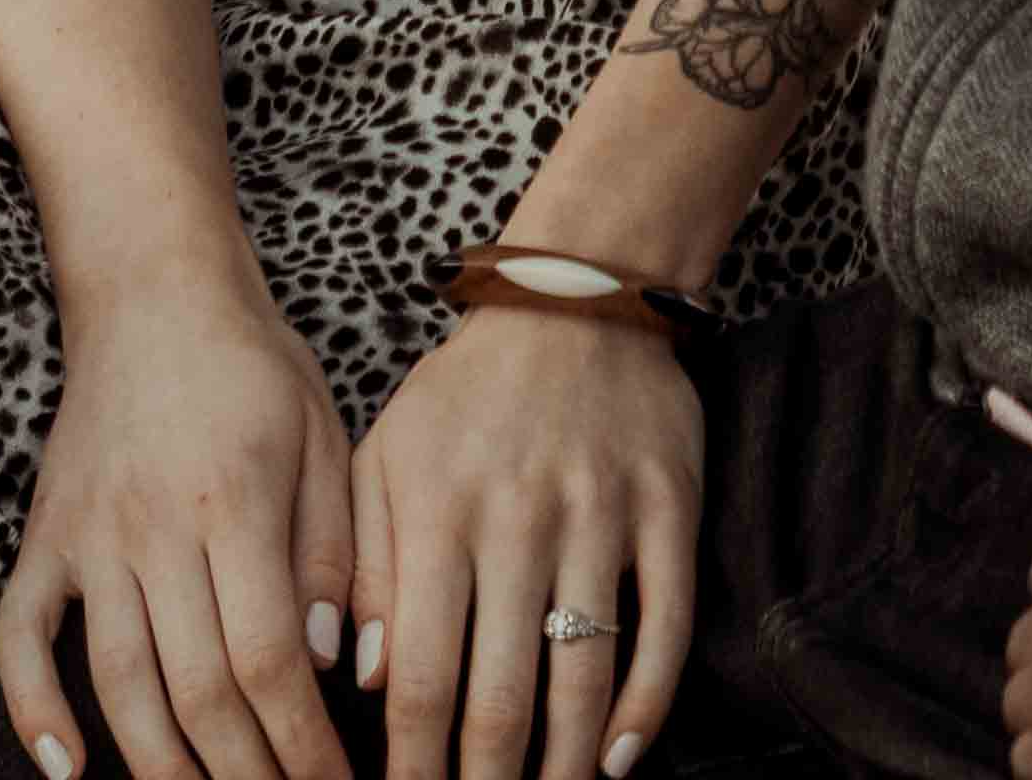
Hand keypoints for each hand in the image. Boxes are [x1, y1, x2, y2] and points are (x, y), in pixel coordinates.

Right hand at [0, 279, 353, 779]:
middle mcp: (153, 527)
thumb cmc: (254, 367)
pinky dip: (33, 708)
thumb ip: (333, 552)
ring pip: (115, 680)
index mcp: (235, 503)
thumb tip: (332, 661)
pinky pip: (20, 636)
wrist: (153, 292)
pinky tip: (67, 768)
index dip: (301, 741)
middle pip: (195, 687)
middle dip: (244, 771)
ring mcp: (88, 537)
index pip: (268, 658)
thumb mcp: (325, 440)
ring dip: (159, 765)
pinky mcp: (43, 538)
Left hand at [353, 302, 699, 779]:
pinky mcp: (668, 509)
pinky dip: (647, 707)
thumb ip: (363, 567)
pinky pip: (665, 627)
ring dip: (563, 766)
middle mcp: (519, 519)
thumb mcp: (384, 460)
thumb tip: (366, 681)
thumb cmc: (464, 398)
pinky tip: (621, 761)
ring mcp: (600, 515)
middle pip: (501, 695)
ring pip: (585, 676)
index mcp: (437, 512)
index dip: (412, 763)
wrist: (575, 299)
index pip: (420, 674)